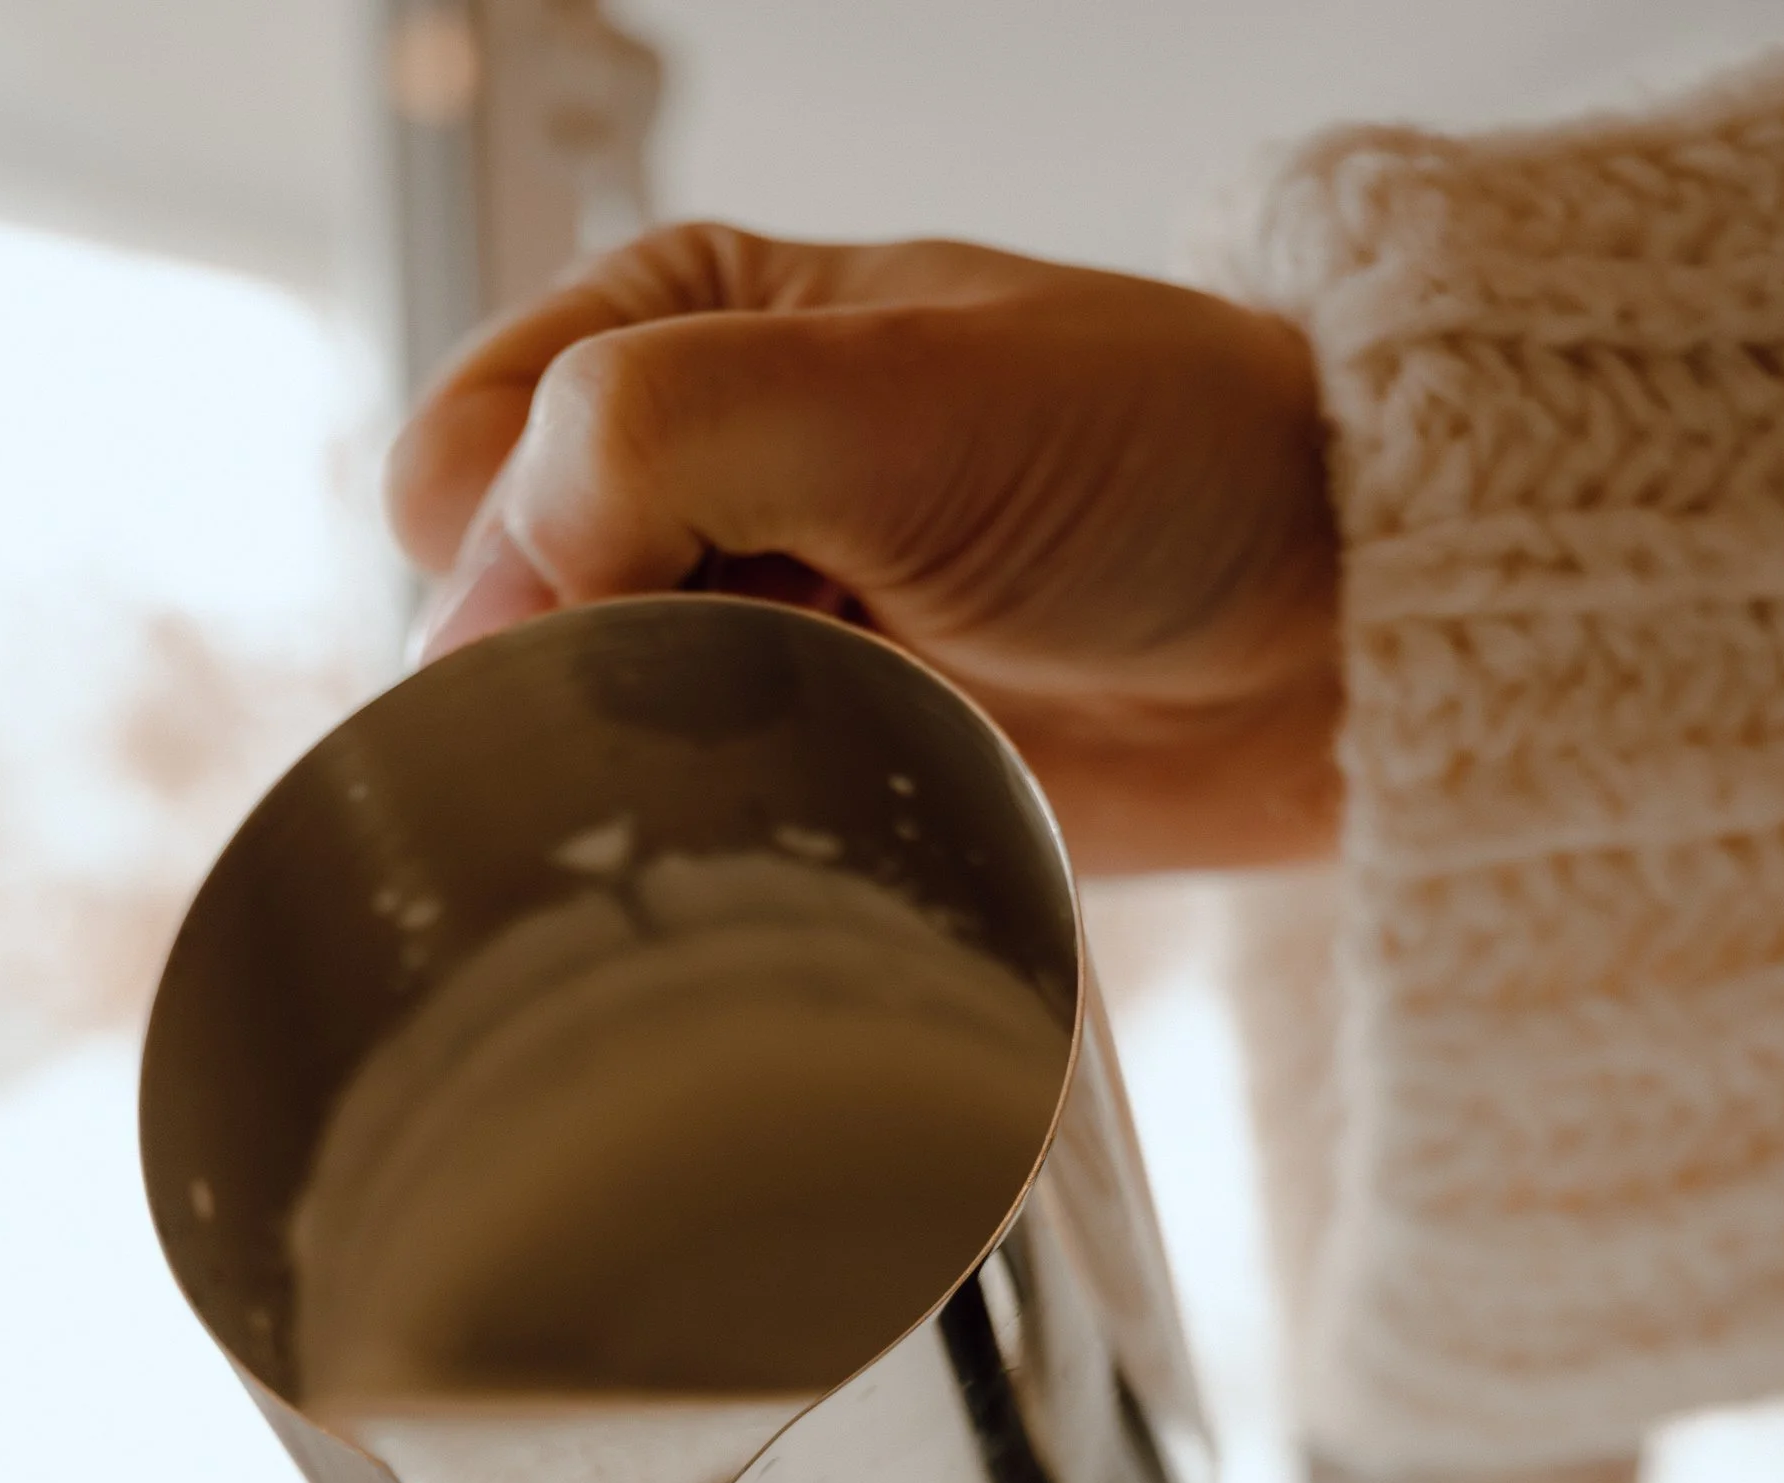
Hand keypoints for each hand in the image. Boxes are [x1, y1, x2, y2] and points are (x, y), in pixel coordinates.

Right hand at [386, 226, 1340, 875]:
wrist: (1325, 637)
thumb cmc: (1162, 465)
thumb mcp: (907, 396)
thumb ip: (674, 432)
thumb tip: (513, 573)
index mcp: (668, 327)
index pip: (458, 472)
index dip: (522, 569)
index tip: (648, 629)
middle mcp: (676, 479)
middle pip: (485, 631)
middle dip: (569, 694)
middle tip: (729, 714)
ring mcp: (730, 633)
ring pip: (563, 749)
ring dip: (639, 787)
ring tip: (789, 770)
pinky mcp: (789, 767)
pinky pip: (665, 838)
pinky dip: (698, 854)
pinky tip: (793, 836)